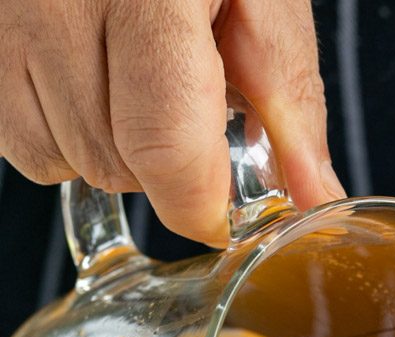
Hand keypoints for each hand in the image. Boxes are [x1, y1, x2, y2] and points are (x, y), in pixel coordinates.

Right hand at [0, 0, 343, 244]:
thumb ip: (288, 100)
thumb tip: (314, 196)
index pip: (165, 145)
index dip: (200, 201)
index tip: (221, 209)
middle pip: (114, 161)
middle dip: (160, 161)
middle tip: (183, 98)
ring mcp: (7, 13)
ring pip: (59, 157)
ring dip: (107, 145)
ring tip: (132, 77)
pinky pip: (18, 135)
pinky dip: (57, 126)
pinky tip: (88, 77)